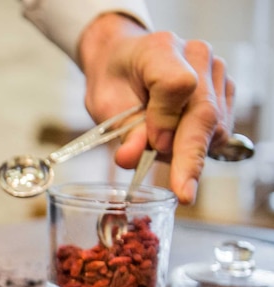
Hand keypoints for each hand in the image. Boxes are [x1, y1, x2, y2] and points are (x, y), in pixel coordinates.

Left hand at [78, 13, 235, 203]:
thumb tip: (132, 158)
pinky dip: (197, 145)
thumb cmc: (113, 80)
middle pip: (204, 112)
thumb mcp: (104, 103)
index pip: (177, 85)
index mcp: (160, 49)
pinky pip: (219, 128)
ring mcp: (216, 72)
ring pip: (215, 125)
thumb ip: (123, 129)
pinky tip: (176, 142)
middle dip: (190, 156)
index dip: (166, 119)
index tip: (152, 145)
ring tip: (157, 148)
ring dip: (188, 150)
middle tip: (182, 192)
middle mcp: (197, 56)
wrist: (123, 60)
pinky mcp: (225, 91)